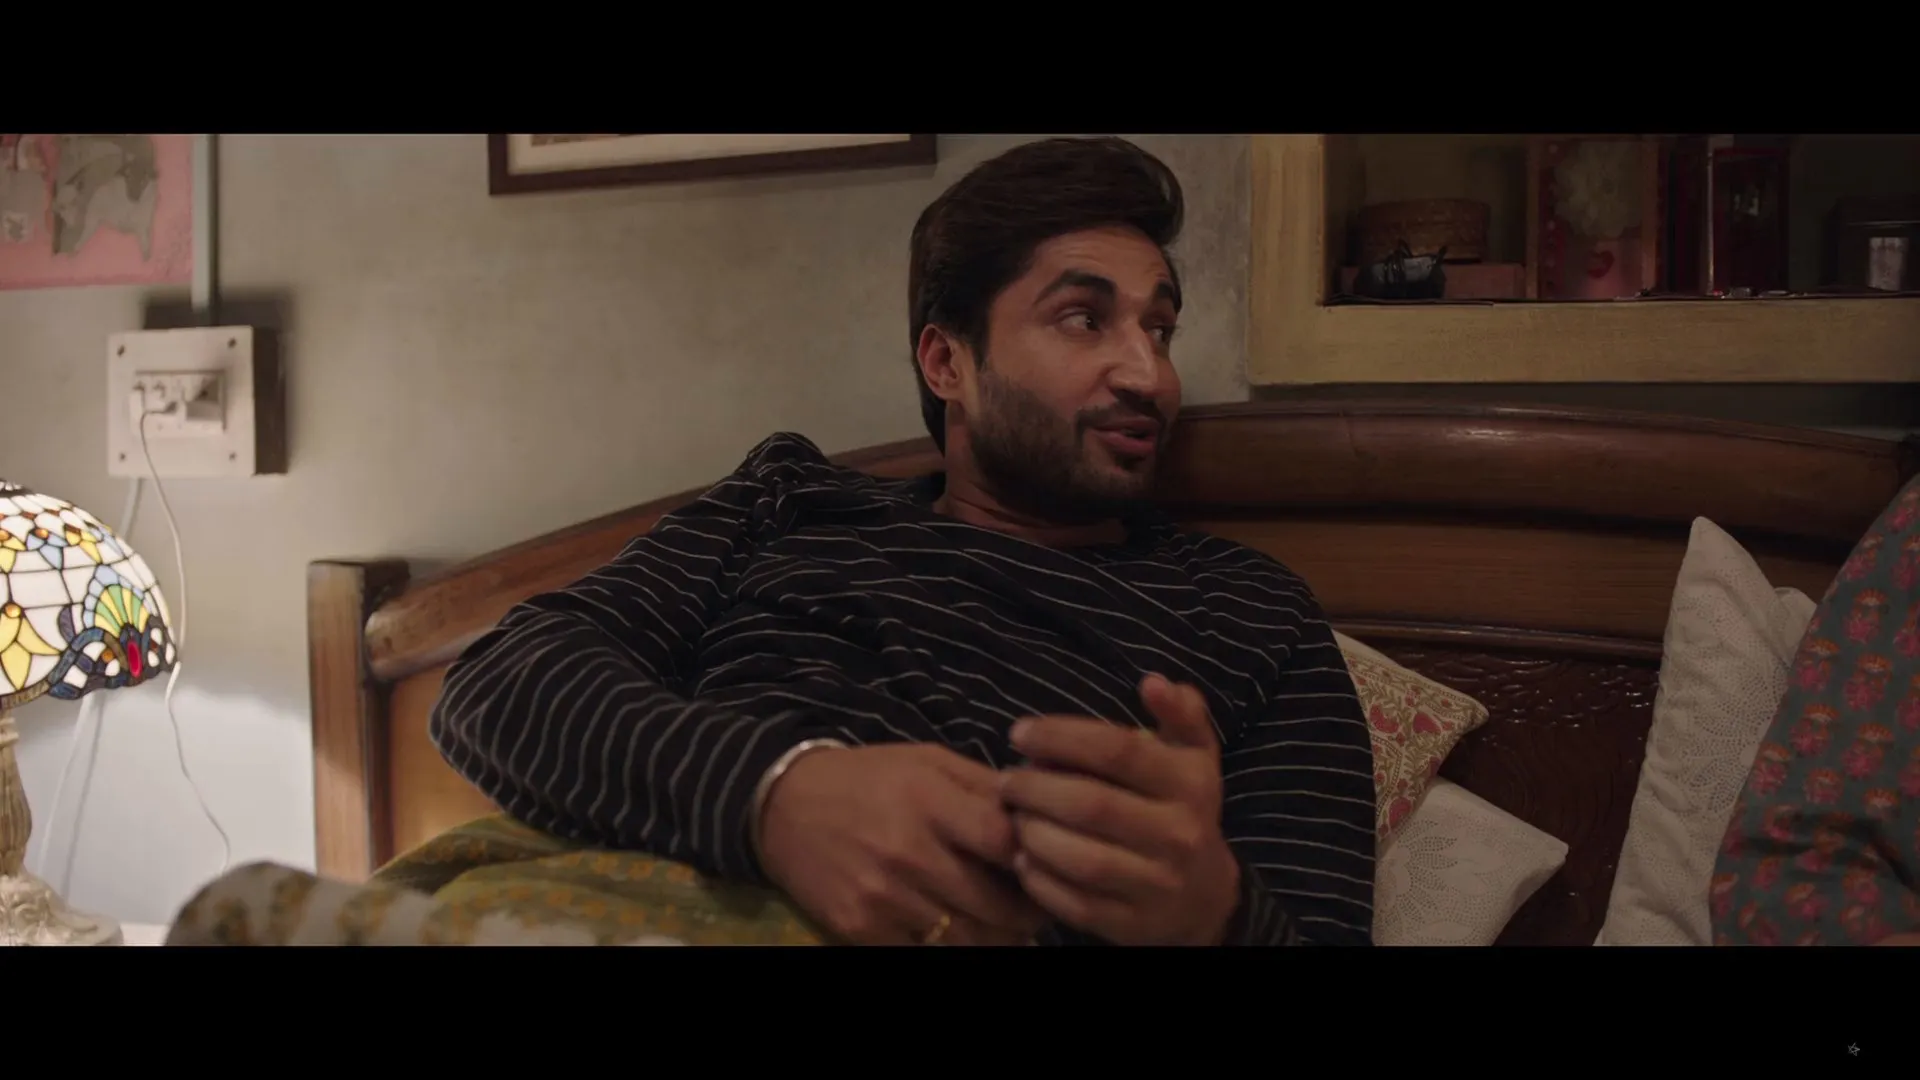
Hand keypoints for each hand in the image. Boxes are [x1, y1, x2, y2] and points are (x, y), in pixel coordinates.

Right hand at [757, 743, 1047, 945]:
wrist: (782, 805)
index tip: (1048, 862)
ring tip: (1007, 928)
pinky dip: (949, 947)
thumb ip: (984, 785)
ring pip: (967, 940)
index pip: (1005, 841)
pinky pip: (924, 954)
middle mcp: (907, 852)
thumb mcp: (927, 761)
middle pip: (995, 905)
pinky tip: (958, 932)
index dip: (1036, 857)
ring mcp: (883, 896)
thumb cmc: (869, 778)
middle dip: (1029, 913)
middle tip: (1039, 908)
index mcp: (929, 801)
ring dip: (997, 939)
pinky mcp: (860, 928)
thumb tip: (1042, 810)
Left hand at [1000, 673, 1241, 944]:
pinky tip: (1023, 858)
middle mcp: (1180, 835)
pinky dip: (1040, 881)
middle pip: (1092, 804)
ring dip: (1033, 834)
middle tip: (1006, 780)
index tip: (1019, 733)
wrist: (1206, 897)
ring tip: (1014, 816)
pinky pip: (1076, 904)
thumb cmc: (1182, 809)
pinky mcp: (1133, 925)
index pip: (1118, 750)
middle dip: (1036, 788)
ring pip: (1081, 858)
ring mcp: (1158, 884)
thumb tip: (1154, 681)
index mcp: (1190, 783)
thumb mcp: (1193, 756)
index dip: (1062, 737)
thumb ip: (1180, 713)